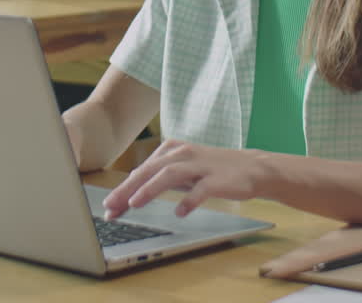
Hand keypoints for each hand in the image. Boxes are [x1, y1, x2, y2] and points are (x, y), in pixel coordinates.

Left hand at [102, 140, 270, 218]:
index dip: (122, 188)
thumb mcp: (184, 168)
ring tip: (134, 203)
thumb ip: (159, 177)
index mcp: (172, 150)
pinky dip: (189, 200)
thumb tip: (129, 193)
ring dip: (150, 188)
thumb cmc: (214, 170)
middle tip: (111, 206)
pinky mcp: (218, 179)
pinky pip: (201, 190)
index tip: (108, 207)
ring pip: (170, 174)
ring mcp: (201, 166)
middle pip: (150, 170)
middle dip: (127, 189)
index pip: (142, 170)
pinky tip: (180, 212)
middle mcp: (183, 154)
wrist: (253, 168)